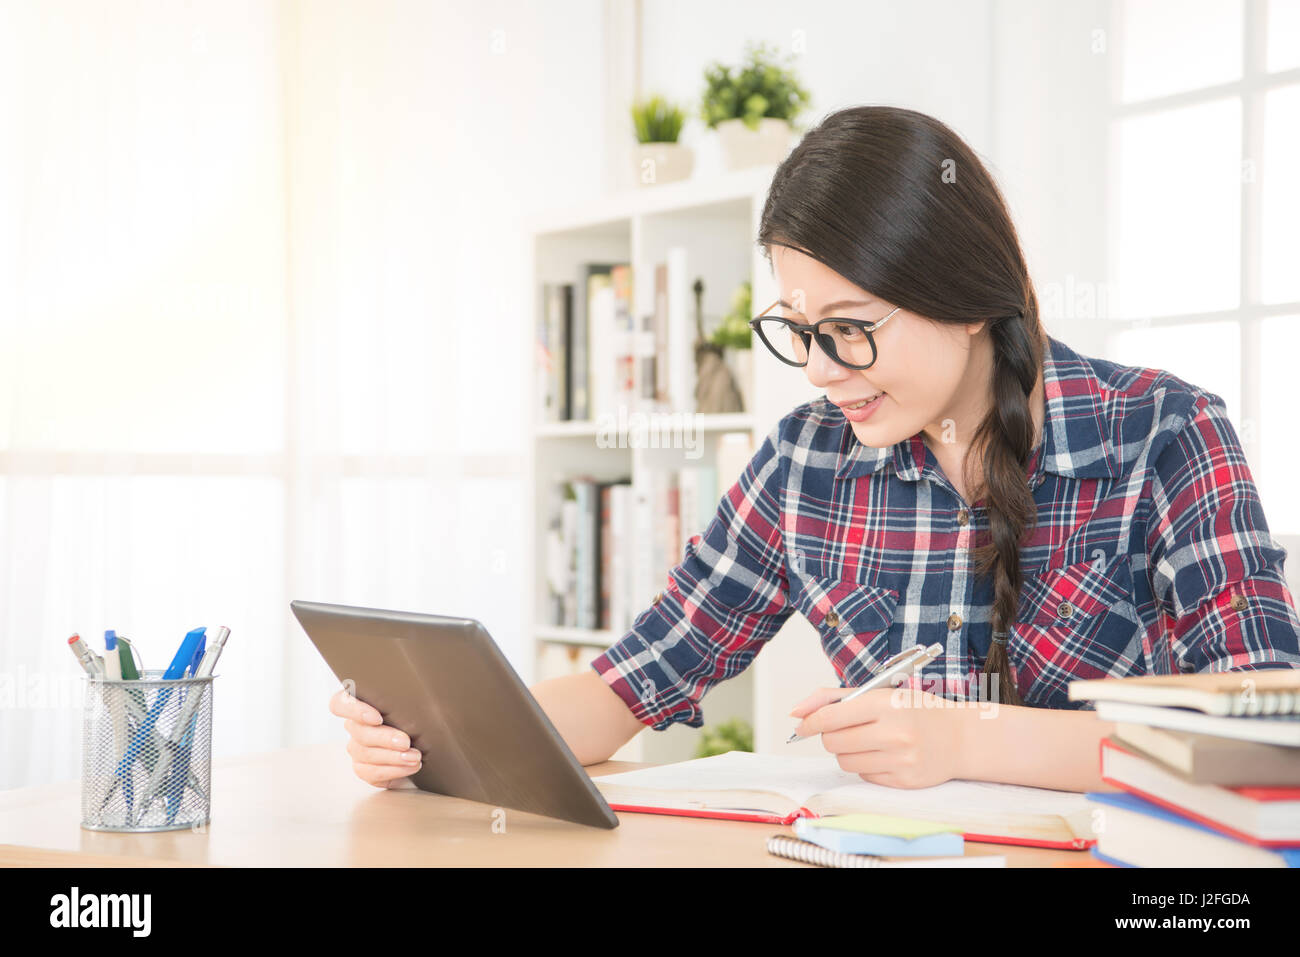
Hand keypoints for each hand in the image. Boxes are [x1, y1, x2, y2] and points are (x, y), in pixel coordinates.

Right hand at [329, 687, 421, 788]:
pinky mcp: (364, 769)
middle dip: (385, 738)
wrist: (428, 746)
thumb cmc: (421, 718)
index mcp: (361, 704)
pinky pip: (372, 773)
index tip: (377, 718)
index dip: (354, 710)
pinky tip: (410, 766)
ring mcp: (357, 749)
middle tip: (406, 742)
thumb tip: (418, 683)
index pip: (340, 703)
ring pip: (365, 754)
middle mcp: (355, 726)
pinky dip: (394, 770)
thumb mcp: (417, 702)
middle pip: (359, 732)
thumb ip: (408, 693)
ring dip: (393, 757)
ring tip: (415, 757)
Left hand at [789, 685, 967, 788]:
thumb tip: (796, 712)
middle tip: (844, 730)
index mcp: (886, 704)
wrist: (959, 738)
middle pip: (833, 743)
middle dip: (831, 736)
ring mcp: (900, 760)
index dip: (810, 722)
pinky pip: (864, 776)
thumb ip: (834, 698)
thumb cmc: (915, 711)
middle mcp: (894, 733)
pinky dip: (865, 766)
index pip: (831, 717)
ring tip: (866, 741)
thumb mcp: (879, 693)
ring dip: (847, 752)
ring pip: (845, 762)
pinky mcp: (904, 781)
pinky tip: (883, 755)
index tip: (802, 726)